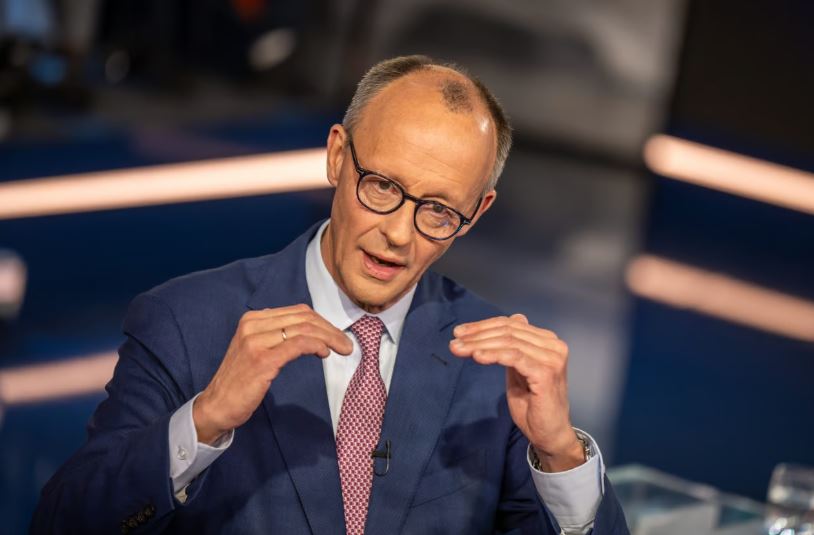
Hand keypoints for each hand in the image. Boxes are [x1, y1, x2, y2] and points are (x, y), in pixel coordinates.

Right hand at [193, 304, 352, 443]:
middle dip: (330, 329)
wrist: (216, 406)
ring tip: (343, 348)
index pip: (297, 312)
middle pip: (303, 318)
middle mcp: (252, 325)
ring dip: (329, 338)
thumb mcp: (256, 349)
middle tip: (346, 343)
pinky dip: (317, 345)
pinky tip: (324, 353)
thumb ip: (276, 336)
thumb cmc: (240, 381)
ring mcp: (256, 341)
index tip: (336, 335)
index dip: (322, 322)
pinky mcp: (262, 359)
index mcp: (252, 319)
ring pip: (304, 329)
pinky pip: (298, 344)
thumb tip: (310, 330)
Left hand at [449, 314, 583, 471]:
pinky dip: (493, 355)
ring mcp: (552, 359)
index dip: (483, 326)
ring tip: (459, 349)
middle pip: (509, 331)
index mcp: (548, 342)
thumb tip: (514, 318)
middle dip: (478, 335)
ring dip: (480, 344)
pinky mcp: (546, 373)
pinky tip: (477, 356)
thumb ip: (514, 348)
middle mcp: (553, 346)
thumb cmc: (533, 405)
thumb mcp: (518, 370)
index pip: (511, 324)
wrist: (549, 435)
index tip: (460, 332)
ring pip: (509, 342)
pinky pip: (514, 357)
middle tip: (455, 341)